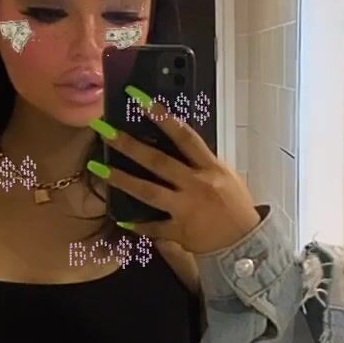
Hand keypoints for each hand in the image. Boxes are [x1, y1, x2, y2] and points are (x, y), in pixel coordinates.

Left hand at [89, 92, 260, 253]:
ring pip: (148, 192)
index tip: (140, 100)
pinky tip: (120, 218)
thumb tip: (179, 144)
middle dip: (130, 145)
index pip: (184, 136)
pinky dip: (137, 224)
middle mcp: (195, 185)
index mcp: (210, 168)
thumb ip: (202, 162)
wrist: (245, 242)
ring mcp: (185, 209)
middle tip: (105, 131)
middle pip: (158, 162)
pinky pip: (153, 227)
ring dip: (121, 180)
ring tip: (98, 168)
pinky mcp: (179, 231)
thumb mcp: (225, 176)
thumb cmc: (236, 205)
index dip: (162, 116)